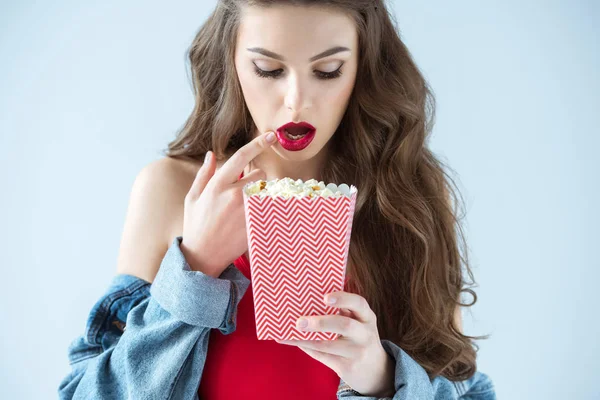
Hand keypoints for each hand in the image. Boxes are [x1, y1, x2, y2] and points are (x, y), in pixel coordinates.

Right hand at [180, 131, 276, 277]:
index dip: (258, 143)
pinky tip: (257, 215)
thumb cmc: (195, 226)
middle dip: (255, 178)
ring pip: (267, 189)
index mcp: (217, 185)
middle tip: (244, 193)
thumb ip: (204, 174)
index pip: (241, 157)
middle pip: (260, 173)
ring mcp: (248, 210)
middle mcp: (234, 195)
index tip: (271, 136)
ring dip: (262, 193)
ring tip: (247, 207)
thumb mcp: (192, 198)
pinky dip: (267, 207)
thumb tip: (211, 154)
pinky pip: (270, 206)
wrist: (203, 257)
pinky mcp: (257, 223)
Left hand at [276, 291, 395, 396]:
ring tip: (291, 331)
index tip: (325, 297)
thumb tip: (309, 299)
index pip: (359, 303)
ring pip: (328, 344)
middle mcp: (365, 334)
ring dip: (306, 337)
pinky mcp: (347, 367)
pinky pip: (322, 356)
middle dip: (320, 323)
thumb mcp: (359, 323)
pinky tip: (294, 341)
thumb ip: (343, 311)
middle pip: (344, 325)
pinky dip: (306, 347)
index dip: (342, 299)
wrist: (376, 371)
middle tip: (300, 321)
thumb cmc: (359, 338)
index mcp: (367, 317)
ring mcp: (357, 352)